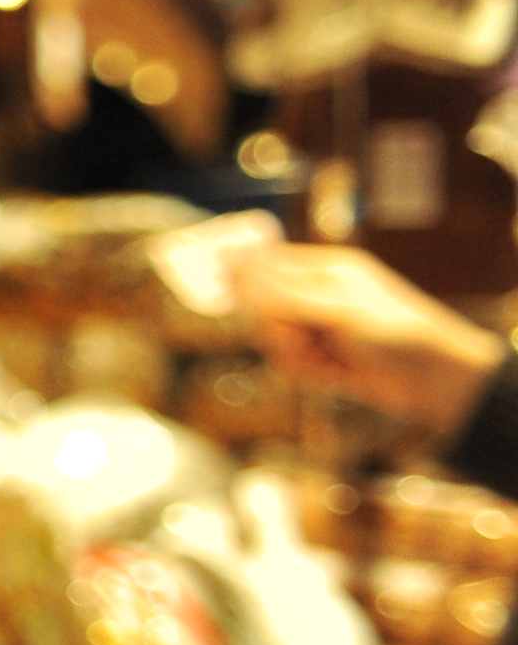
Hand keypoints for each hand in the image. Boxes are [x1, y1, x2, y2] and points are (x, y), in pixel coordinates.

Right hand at [233, 242, 507, 441]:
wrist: (436, 381)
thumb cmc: (394, 332)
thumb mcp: (332, 308)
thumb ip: (277, 293)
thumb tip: (230, 266)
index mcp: (327, 269)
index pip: (268, 263)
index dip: (240, 273)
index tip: (208, 280)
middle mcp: (320, 296)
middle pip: (263, 306)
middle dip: (273, 326)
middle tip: (297, 336)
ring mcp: (321, 328)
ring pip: (273, 338)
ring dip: (291, 352)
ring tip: (322, 358)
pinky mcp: (324, 359)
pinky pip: (289, 363)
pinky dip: (304, 371)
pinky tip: (331, 374)